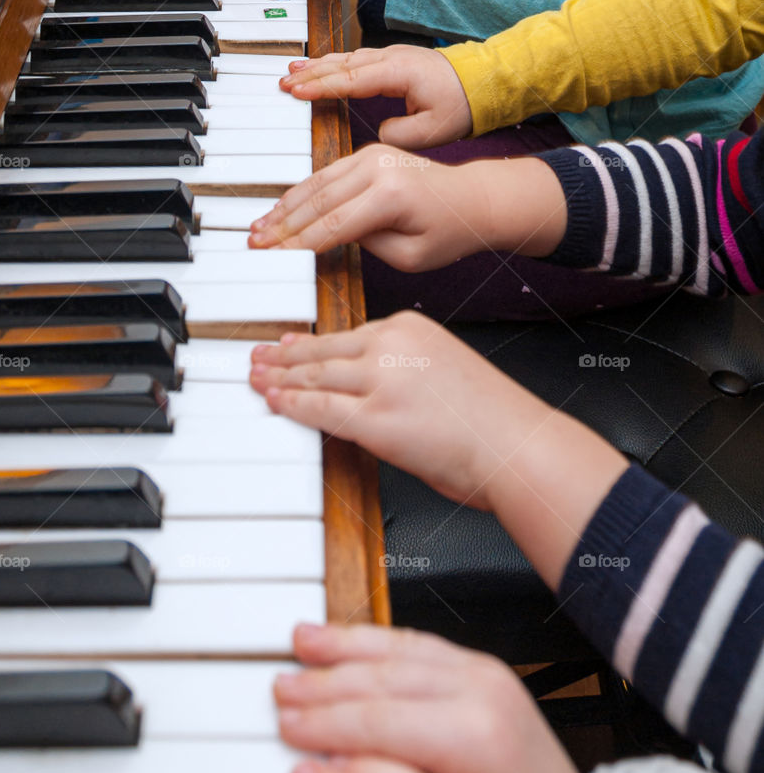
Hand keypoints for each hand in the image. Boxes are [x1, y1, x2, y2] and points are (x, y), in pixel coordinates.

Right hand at [249, 144, 494, 268]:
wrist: (475, 198)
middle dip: (283, 224)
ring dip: (286, 206)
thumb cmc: (450, 231)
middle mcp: (378, 166)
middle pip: (318, 200)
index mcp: (391, 194)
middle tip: (255, 242)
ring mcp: (372, 154)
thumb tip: (332, 235)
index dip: (298, 244)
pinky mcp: (369, 153)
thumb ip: (367, 245)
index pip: (332, 225)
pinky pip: (327, 173)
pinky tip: (284, 207)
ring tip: (260, 226)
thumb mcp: (410, 256)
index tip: (273, 256)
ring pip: (316, 182)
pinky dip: (302, 191)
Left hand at [250, 311, 531, 507]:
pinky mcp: (374, 419)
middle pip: (323, 350)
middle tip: (258, 357)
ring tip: (256, 378)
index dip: (310, 342)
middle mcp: (392, 346)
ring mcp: (381, 381)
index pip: (347, 334)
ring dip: (278, 378)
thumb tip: (369, 389)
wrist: (517, 444)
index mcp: (411, 328)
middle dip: (283, 356)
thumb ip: (404, 371)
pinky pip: (320, 409)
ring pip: (314, 375)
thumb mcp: (445, 370)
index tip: (289, 344)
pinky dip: (291, 405)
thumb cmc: (493, 420)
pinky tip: (273, 402)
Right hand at [280, 46, 472, 147]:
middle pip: (343, 64)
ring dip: (318, 66)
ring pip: (346, 58)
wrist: (482, 83)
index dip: (322, 86)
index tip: (298, 91)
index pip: (352, 78)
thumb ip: (399, 134)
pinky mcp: (392, 61)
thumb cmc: (461, 105)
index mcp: (400, 72)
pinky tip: (318, 68)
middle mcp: (392, 58)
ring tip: (292, 73)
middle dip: (311, 73)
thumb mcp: (433, 131)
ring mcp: (391, 56)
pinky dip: (333, 64)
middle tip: (284, 82)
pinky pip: (355, 60)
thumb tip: (378, 131)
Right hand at [280, 625, 672, 772]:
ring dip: (343, 649)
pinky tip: (343, 640)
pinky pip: (416, 645)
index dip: (325, 723)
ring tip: (299, 646)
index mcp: (480, 735)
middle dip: (324, 684)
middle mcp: (486, 691)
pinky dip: (374, 641)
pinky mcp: (482, 671)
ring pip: (397, 650)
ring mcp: (487, 674)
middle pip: (383, 678)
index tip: (284, 726)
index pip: (380, 720)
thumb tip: (326, 769)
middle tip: (278, 691)